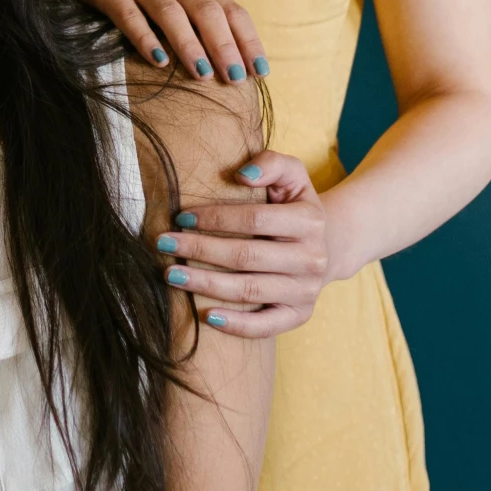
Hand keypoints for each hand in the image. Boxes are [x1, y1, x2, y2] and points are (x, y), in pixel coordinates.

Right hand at [54, 0, 266, 85]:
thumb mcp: (176, 3)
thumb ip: (201, 26)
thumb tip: (236, 70)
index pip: (232, 11)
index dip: (248, 41)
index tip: (259, 73)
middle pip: (206, 11)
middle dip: (224, 46)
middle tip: (234, 78)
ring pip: (171, 12)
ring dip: (190, 44)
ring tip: (202, 74)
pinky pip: (129, 15)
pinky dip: (145, 38)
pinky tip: (158, 60)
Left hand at [156, 147, 330, 335]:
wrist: (326, 245)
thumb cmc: (293, 206)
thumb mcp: (291, 176)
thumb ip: (271, 164)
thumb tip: (242, 175)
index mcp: (309, 221)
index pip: (255, 218)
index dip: (216, 218)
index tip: (181, 217)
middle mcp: (312, 258)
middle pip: (246, 256)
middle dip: (200, 250)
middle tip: (164, 244)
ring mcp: (306, 290)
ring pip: (250, 290)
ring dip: (206, 284)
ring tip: (171, 276)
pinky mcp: (299, 315)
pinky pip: (267, 326)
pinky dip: (237, 324)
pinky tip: (207, 317)